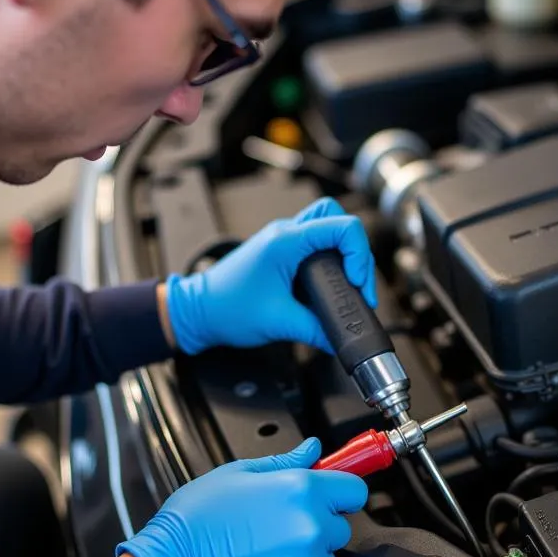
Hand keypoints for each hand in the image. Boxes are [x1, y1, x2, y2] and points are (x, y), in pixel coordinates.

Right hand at [114, 439, 367, 556]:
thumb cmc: (196, 521)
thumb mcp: (238, 473)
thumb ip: (285, 462)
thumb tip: (313, 450)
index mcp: (301, 490)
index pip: (354, 490)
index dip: (340, 491)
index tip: (331, 495)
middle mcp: (310, 528)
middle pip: (341, 526)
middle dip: (319, 524)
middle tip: (281, 524)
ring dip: (307, 555)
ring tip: (267, 549)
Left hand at [162, 198, 376, 354]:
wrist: (198, 312)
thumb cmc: (227, 310)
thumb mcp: (279, 324)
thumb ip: (316, 330)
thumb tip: (341, 339)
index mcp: (286, 241)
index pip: (342, 228)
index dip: (359, 255)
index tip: (355, 283)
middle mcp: (285, 234)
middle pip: (336, 218)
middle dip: (354, 248)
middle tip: (353, 280)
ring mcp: (282, 241)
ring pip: (325, 228)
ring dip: (341, 253)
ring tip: (344, 284)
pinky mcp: (280, 253)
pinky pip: (312, 245)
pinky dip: (326, 262)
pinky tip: (325, 288)